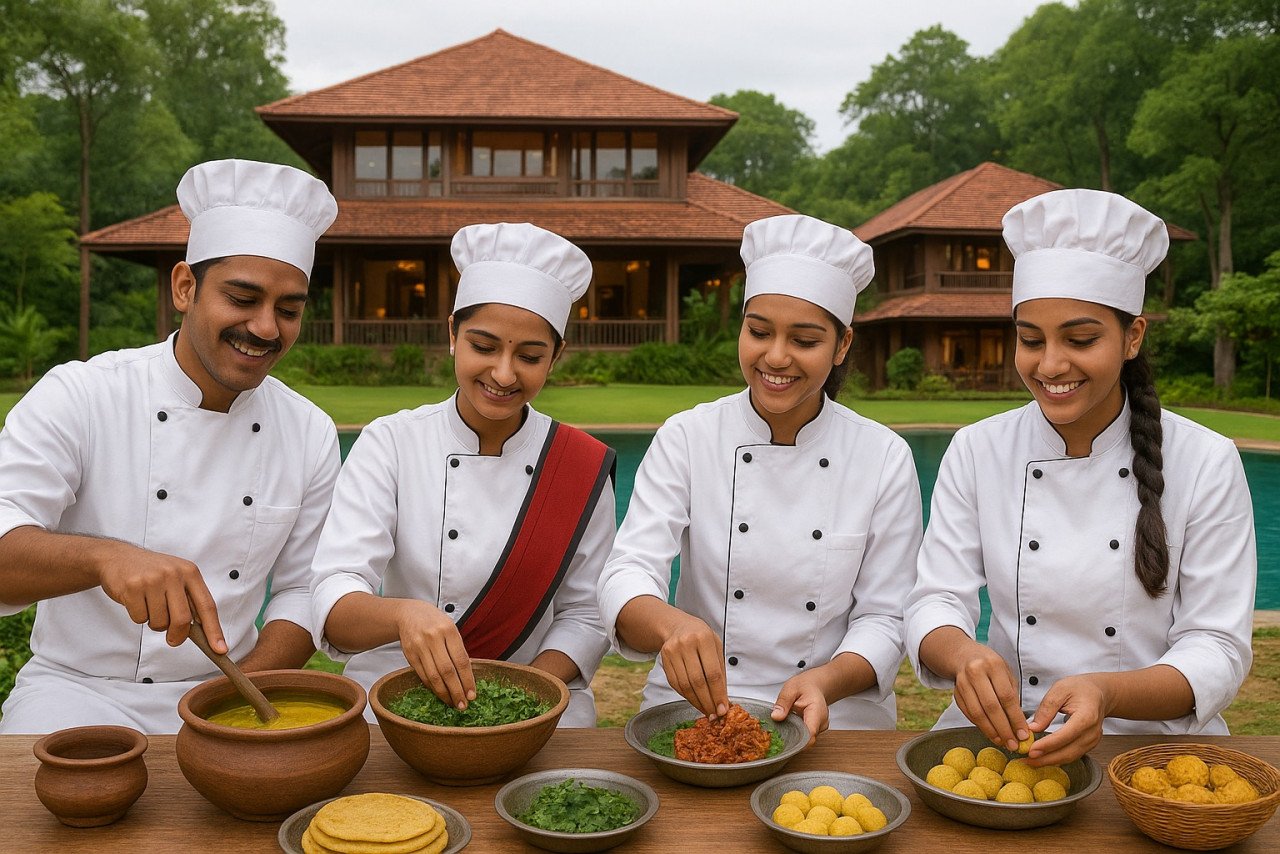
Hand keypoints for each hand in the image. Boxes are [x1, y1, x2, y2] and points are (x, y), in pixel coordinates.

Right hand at [96, 541, 225, 651]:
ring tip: (150, 606)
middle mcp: (174, 574)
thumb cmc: (151, 572)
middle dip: (178, 635)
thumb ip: (189, 600)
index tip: (220, 649)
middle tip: (173, 639)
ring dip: (155, 623)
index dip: (214, 630)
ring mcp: (153, 580)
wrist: (117, 557)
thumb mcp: (177, 578)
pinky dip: (139, 617)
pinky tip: (136, 601)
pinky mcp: (133, 588)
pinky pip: (140, 619)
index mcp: (190, 572)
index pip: (207, 606)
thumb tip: (203, 631)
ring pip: (160, 622)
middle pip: (183, 619)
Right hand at [394, 600, 474, 709]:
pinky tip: (440, 693)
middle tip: (463, 705)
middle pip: (447, 671)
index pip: (461, 660)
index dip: (468, 680)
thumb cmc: (434, 621)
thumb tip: (467, 676)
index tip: (472, 694)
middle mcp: (433, 638)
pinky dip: (432, 687)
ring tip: (452, 703)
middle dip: (456, 691)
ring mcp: (420, 647)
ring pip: (434, 676)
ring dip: (444, 693)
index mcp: (449, 630)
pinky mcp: (409, 655)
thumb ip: (458, 649)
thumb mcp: (450, 628)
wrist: (408, 613)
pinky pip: (423, 676)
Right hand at [658, 611, 728, 719]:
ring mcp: (672, 651)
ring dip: (697, 702)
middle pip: (698, 681)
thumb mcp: (716, 647)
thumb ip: (720, 670)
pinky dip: (686, 696)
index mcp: (704, 638)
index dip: (718, 694)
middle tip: (715, 714)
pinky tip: (695, 701)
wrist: (678, 626)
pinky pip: (675, 684)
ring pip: (685, 685)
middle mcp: (686, 644)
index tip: (723, 708)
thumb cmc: (701, 637)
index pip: (712, 673)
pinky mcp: (664, 660)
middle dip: (707, 701)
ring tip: (706, 710)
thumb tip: (723, 698)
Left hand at [772, 671, 829, 746]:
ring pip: (805, 740)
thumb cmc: (804, 686)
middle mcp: (821, 722)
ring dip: (793, 736)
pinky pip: (805, 737)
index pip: (810, 733)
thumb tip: (776, 717)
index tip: (782, 740)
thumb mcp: (790, 689)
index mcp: (817, 711)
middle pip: (807, 739)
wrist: (815, 686)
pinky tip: (788, 727)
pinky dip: (796, 734)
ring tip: (783, 726)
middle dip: (791, 739)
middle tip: (776, 733)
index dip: (797, 741)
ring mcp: (820, 728)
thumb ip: (783, 702)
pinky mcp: (816, 731)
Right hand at [951, 642, 1028, 751]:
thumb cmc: (991, 666)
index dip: (1015, 718)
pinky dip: (980, 726)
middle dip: (1004, 728)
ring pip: (977, 712)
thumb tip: (1019, 724)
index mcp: (993, 665)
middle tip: (1013, 744)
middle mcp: (975, 672)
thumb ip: (1012, 695)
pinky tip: (991, 733)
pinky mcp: (955, 693)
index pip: (1006, 696)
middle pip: (991, 706)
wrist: (964, 655)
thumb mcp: (1006, 673)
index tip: (1023, 734)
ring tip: (1002, 742)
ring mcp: (962, 683)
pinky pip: (968, 713)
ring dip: (991, 731)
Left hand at [1024, 674, 1107, 765]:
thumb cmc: (1080, 688)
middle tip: (1026, 760)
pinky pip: (1072, 755)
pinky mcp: (1089, 745)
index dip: (1048, 745)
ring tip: (1030, 761)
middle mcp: (1092, 732)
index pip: (1066, 735)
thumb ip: (1046, 708)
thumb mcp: (1060, 689)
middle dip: (1046, 758)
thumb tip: (1032, 728)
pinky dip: (1057, 758)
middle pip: (1068, 751)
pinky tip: (1043, 757)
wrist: (1098, 693)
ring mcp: (1092, 740)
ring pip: (1070, 757)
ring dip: (1050, 761)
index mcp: (1087, 716)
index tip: (1031, 750)